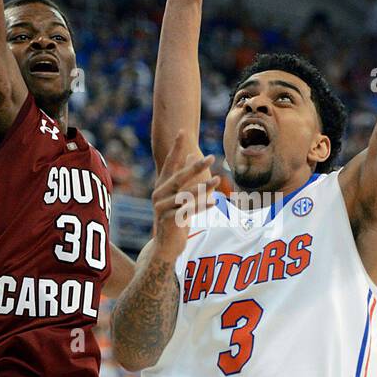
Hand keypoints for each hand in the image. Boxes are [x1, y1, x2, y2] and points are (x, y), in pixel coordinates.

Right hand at [152, 132, 217, 262]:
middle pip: (179, 177)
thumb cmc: (175, 217)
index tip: (182, 132)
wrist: (165, 245)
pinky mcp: (168, 220)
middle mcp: (159, 194)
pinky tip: (214, 201)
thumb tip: (192, 154)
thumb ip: (184, 175)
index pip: (170, 163)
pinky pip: (187, 211)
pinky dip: (201, 206)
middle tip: (211, 157)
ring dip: (203, 187)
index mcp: (162, 185)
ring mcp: (162, 207)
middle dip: (195, 167)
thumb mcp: (180, 194)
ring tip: (218, 180)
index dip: (176, 148)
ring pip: (185, 195)